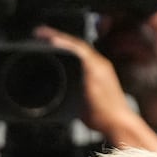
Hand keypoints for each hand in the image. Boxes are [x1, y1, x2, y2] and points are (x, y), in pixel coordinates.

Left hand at [33, 25, 137, 143]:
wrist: (118, 123)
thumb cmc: (104, 118)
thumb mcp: (84, 104)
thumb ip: (74, 97)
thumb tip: (62, 104)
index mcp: (97, 70)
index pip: (78, 51)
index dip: (63, 44)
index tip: (46, 42)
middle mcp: (99, 64)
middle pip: (75, 44)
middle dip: (56, 36)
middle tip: (39, 33)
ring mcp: (98, 65)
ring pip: (76, 43)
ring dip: (57, 36)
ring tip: (40, 33)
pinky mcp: (95, 69)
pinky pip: (79, 50)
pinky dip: (65, 44)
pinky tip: (52, 40)